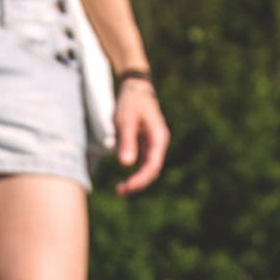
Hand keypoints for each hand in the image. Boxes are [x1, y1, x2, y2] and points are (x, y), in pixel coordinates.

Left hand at [114, 79, 168, 195]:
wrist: (135, 87)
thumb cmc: (131, 101)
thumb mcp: (126, 120)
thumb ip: (127, 141)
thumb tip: (126, 164)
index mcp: (158, 138)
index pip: (152, 166)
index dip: (140, 179)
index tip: (127, 187)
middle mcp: (159, 143)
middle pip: (152, 170)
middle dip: (138, 183)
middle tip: (120, 192)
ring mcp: (153, 144)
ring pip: (148, 168)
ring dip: (137, 180)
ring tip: (121, 190)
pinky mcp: (146, 144)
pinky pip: (143, 163)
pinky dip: (135, 173)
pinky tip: (125, 180)